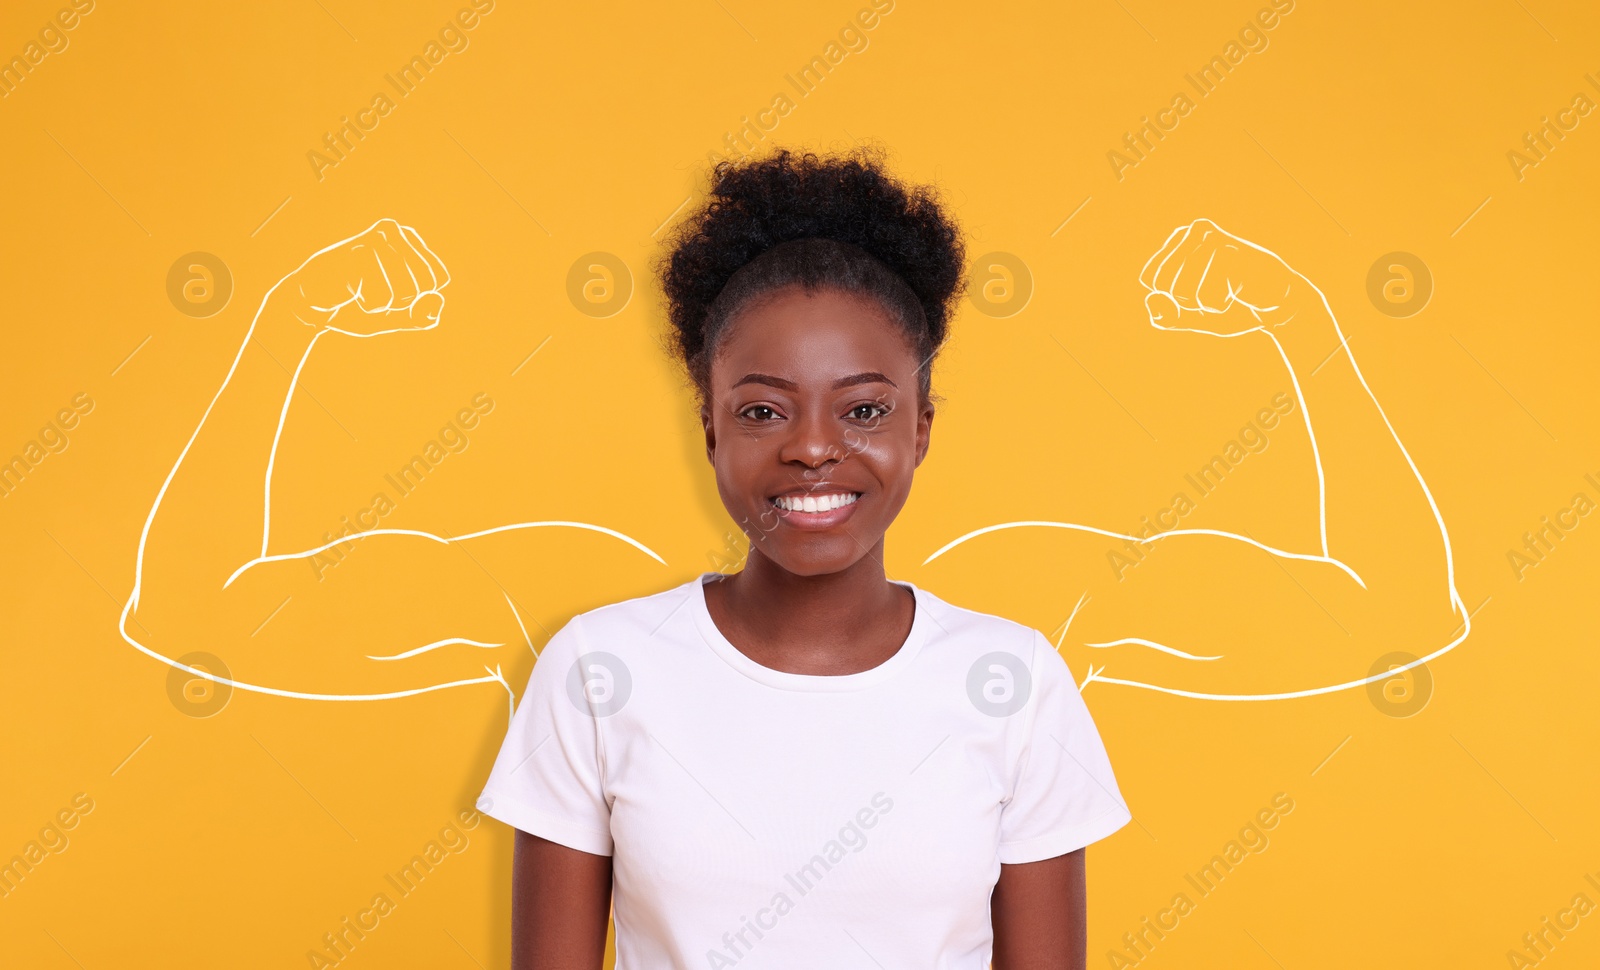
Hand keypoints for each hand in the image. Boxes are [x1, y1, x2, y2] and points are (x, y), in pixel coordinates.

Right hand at [267, 218, 450, 335]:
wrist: (308, 305)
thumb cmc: (354, 306)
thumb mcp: (395, 317)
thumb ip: (421, 317)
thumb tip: (438, 300)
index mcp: (409, 240)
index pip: (438, 278)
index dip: (417, 297)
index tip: (390, 290)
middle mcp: (396, 231)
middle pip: (425, 285)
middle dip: (401, 302)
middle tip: (372, 291)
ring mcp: (377, 238)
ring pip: (407, 292)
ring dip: (384, 304)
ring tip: (360, 290)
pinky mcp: (358, 252)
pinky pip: (384, 297)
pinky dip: (368, 304)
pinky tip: (349, 291)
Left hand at [1138, 218, 1323, 335]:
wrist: (1280, 306)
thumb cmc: (1235, 307)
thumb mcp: (1194, 317)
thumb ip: (1168, 316)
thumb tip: (1151, 302)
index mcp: (1179, 241)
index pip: (1150, 278)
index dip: (1172, 298)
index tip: (1200, 290)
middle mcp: (1193, 231)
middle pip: (1163, 285)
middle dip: (1188, 302)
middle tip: (1217, 292)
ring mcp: (1213, 237)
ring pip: (1182, 292)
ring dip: (1206, 305)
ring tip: (1229, 290)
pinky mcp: (1230, 250)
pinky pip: (1205, 296)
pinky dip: (1220, 304)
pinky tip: (1240, 290)